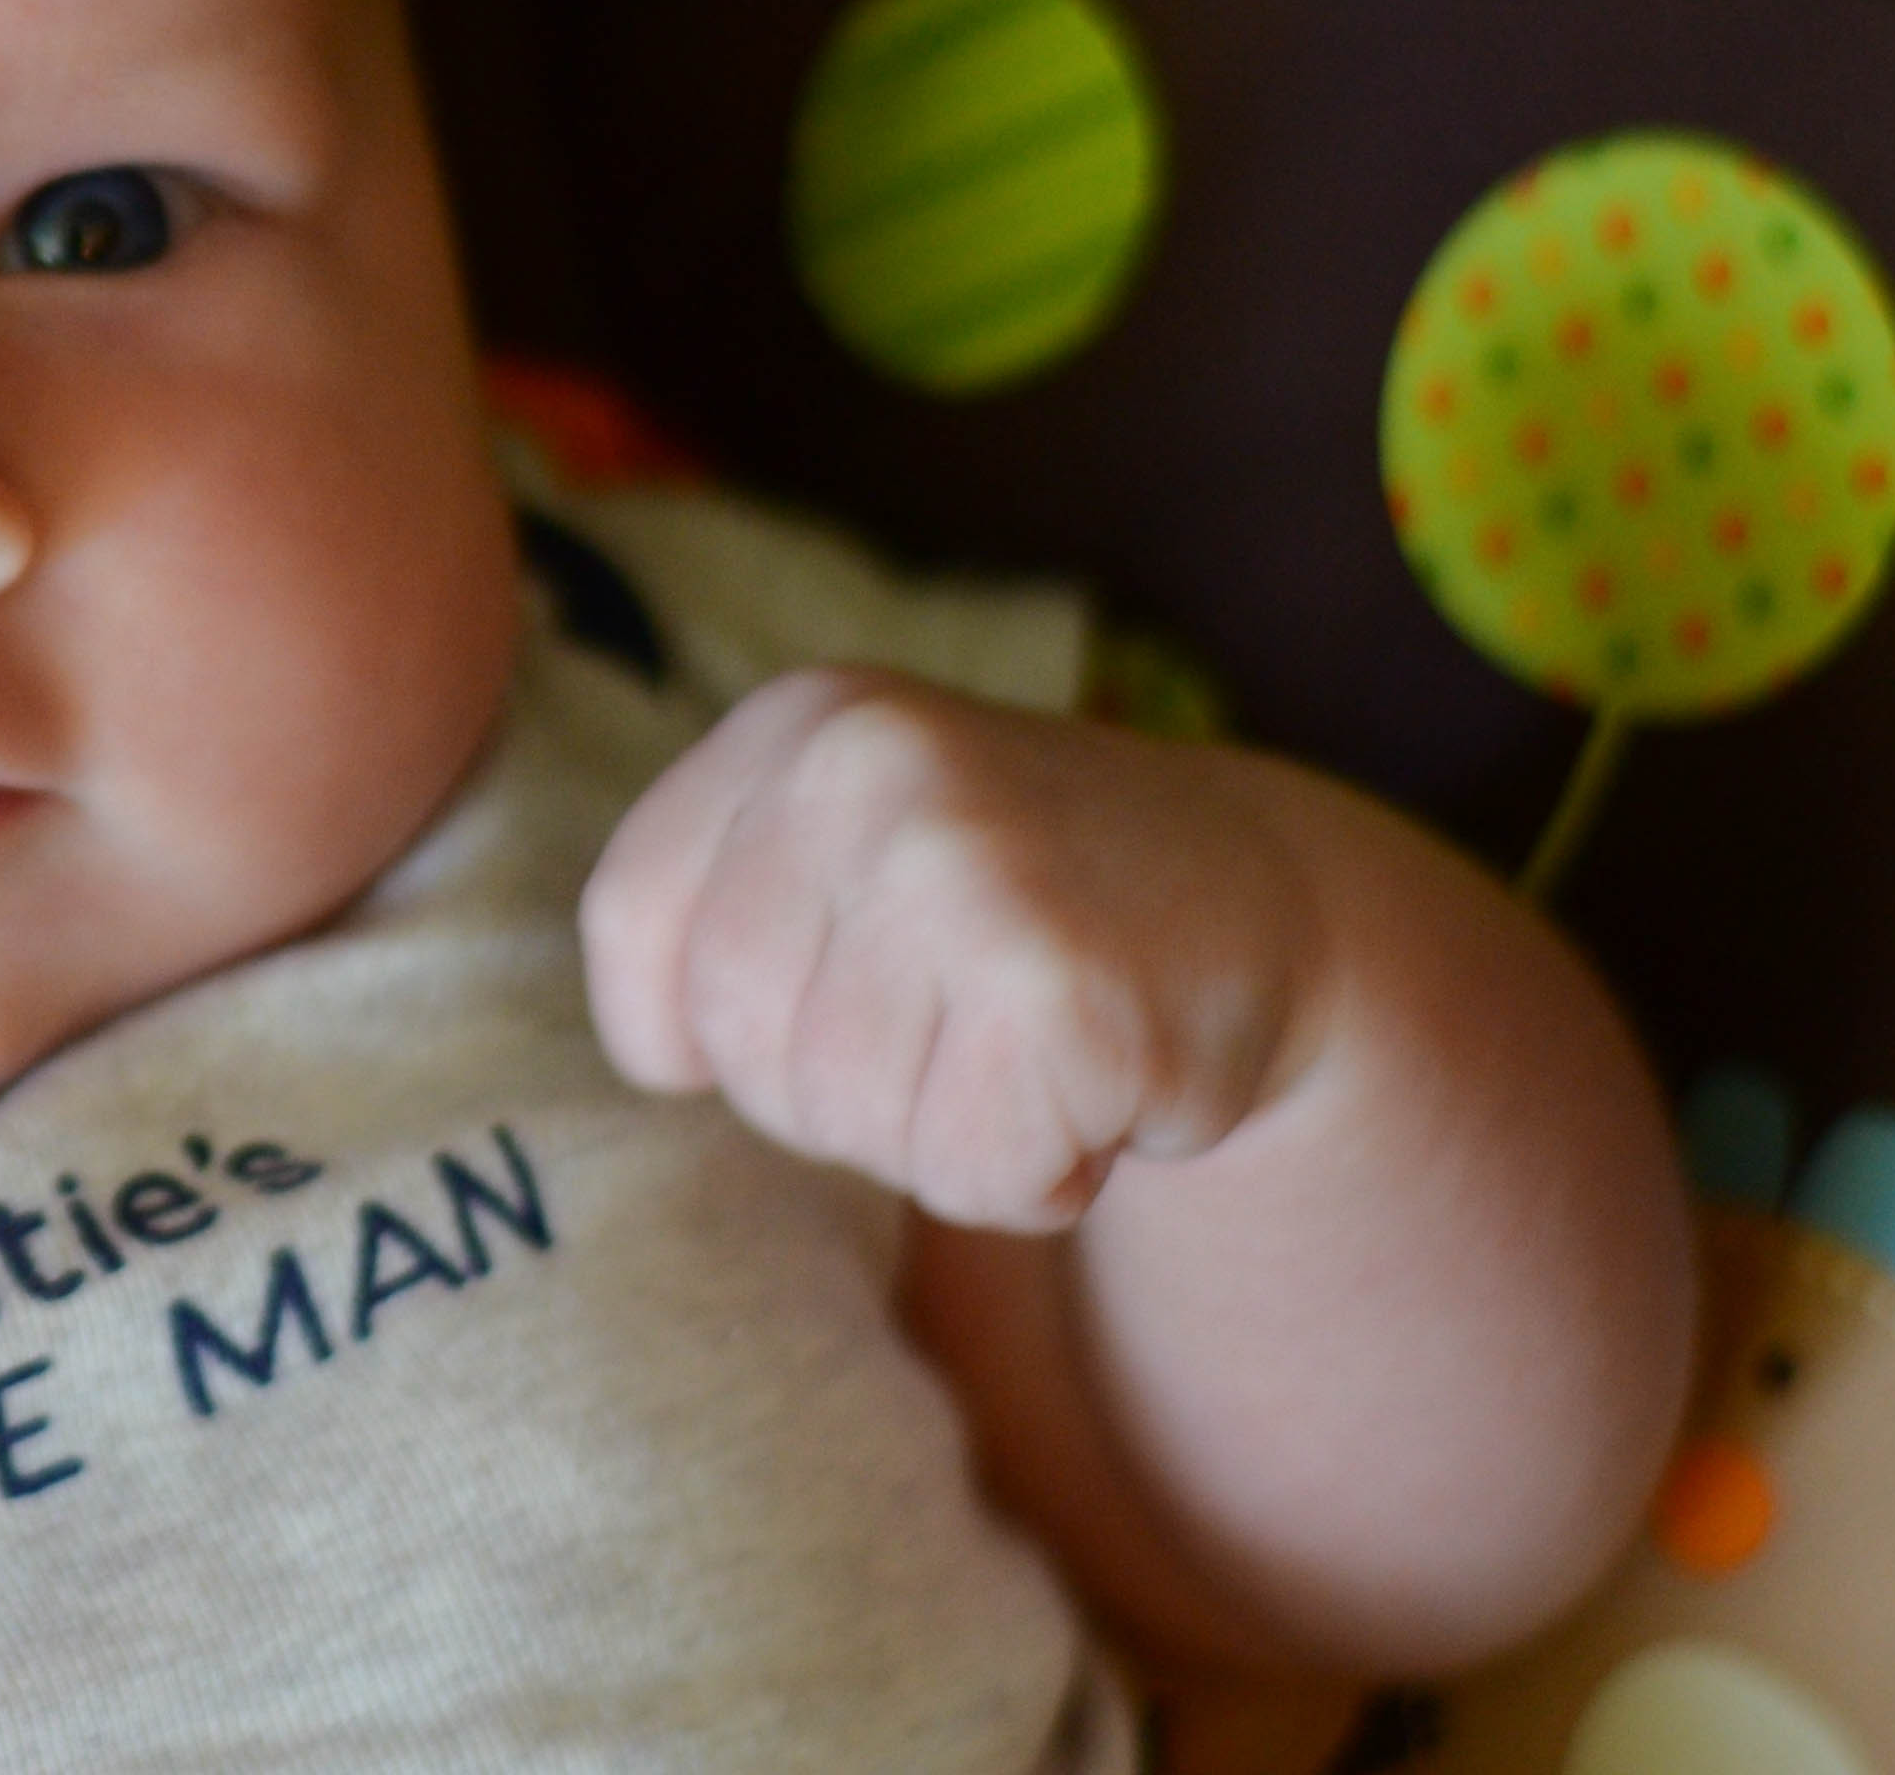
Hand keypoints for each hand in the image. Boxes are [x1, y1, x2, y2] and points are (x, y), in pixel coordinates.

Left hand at [577, 669, 1326, 1231]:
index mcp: (799, 720)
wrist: (1264, 903)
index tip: (815, 1000)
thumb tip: (655, 1056)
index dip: (692, 1018)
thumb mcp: (844, 841)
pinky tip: (1095, 1087)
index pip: (631, 921)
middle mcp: (867, 765)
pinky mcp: (1063, 989)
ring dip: (938, 1136)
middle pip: (735, 1043)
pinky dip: (1032, 1175)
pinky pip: (965, 1174)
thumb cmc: (1013, 901)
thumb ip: (720, 909)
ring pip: (842, 1121)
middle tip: (960, 1026)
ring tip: (1027, 1045)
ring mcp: (965, 867)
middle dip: (835, 1091)